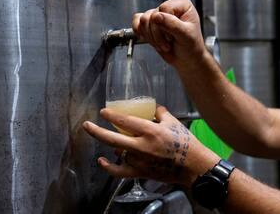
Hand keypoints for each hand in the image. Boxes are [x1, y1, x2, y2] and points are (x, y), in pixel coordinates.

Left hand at [83, 106, 219, 186]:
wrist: (193, 166)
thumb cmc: (185, 143)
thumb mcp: (174, 123)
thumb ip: (161, 113)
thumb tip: (154, 108)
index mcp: (151, 131)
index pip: (125, 121)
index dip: (112, 115)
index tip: (103, 112)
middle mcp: (142, 146)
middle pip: (113, 138)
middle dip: (96, 131)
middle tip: (86, 125)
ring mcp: (140, 161)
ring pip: (117, 152)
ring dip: (112, 145)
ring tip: (114, 139)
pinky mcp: (140, 172)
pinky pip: (120, 171)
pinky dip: (109, 167)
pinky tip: (102, 161)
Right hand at [132, 0, 206, 72]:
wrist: (186, 60)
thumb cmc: (191, 47)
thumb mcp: (186, 35)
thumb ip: (172, 24)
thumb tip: (156, 16)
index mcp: (182, 5)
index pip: (164, 9)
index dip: (165, 25)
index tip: (173, 37)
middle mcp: (169, 7)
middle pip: (152, 16)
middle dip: (158, 35)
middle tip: (167, 44)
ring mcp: (158, 15)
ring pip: (143, 20)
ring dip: (151, 37)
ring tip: (162, 44)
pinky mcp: (149, 24)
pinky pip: (136, 22)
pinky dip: (140, 33)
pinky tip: (151, 40)